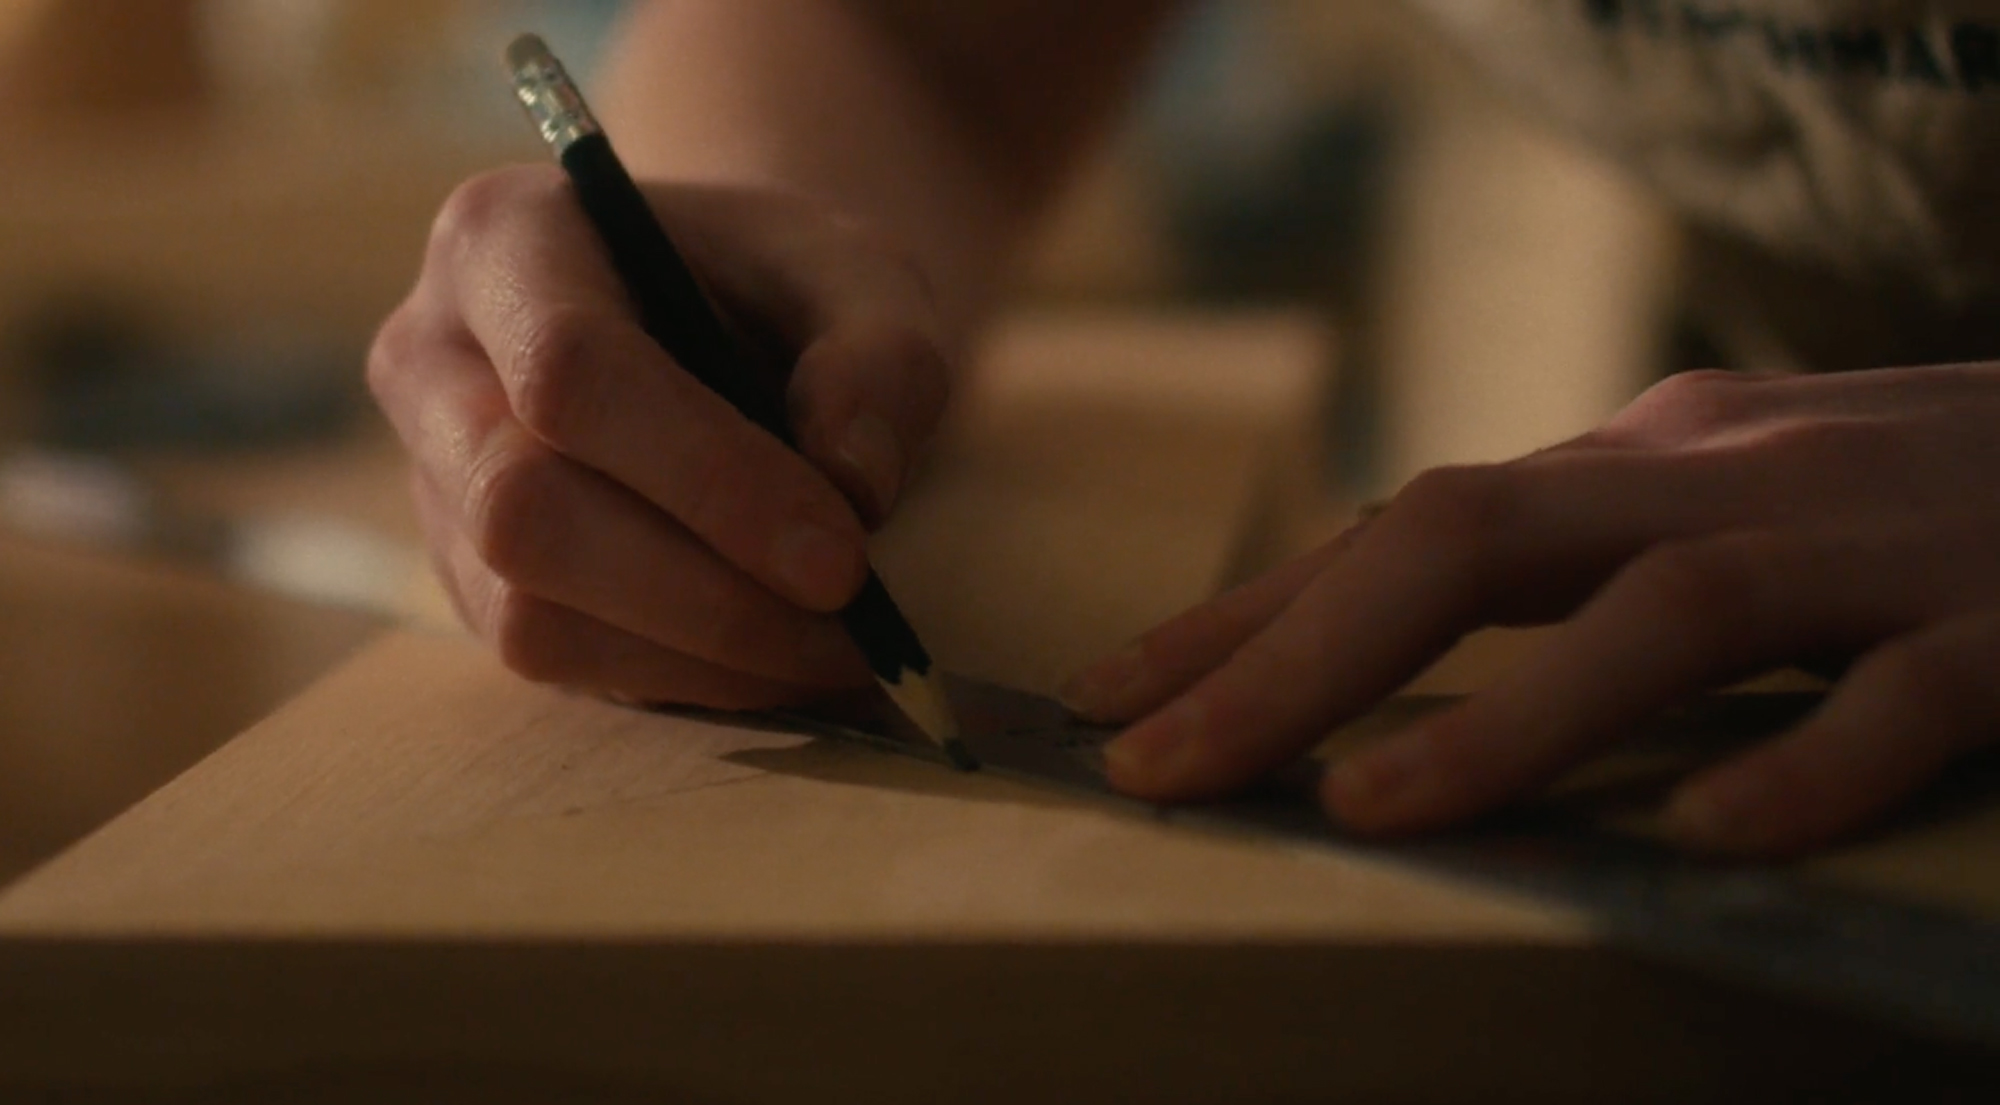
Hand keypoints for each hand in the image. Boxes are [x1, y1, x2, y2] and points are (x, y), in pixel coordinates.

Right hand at [369, 167, 950, 708]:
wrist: (723, 316)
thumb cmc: (780, 283)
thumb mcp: (859, 274)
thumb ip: (880, 358)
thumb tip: (853, 485)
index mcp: (505, 238)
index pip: (570, 371)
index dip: (709, 479)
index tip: (842, 559)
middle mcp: (433, 360)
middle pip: (522, 509)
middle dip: (705, 592)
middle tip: (855, 628)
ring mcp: (436, 482)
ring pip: (526, 611)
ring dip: (700, 653)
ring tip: (836, 651)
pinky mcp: (467, 578)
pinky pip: (553, 660)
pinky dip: (682, 677)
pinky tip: (778, 659)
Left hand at [1062, 364, 1999, 855]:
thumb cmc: (1903, 495)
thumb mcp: (1712, 496)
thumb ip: (1571, 553)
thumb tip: (1371, 623)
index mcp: (1643, 459)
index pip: (1406, 528)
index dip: (1250, 616)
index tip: (1108, 700)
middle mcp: (1726, 479)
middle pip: (1475, 535)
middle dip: (1299, 656)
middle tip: (1159, 770)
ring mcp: (1869, 547)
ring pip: (1667, 612)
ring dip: (1505, 715)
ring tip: (1361, 806)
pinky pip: (1903, 699)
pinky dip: (1803, 763)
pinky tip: (1705, 836)